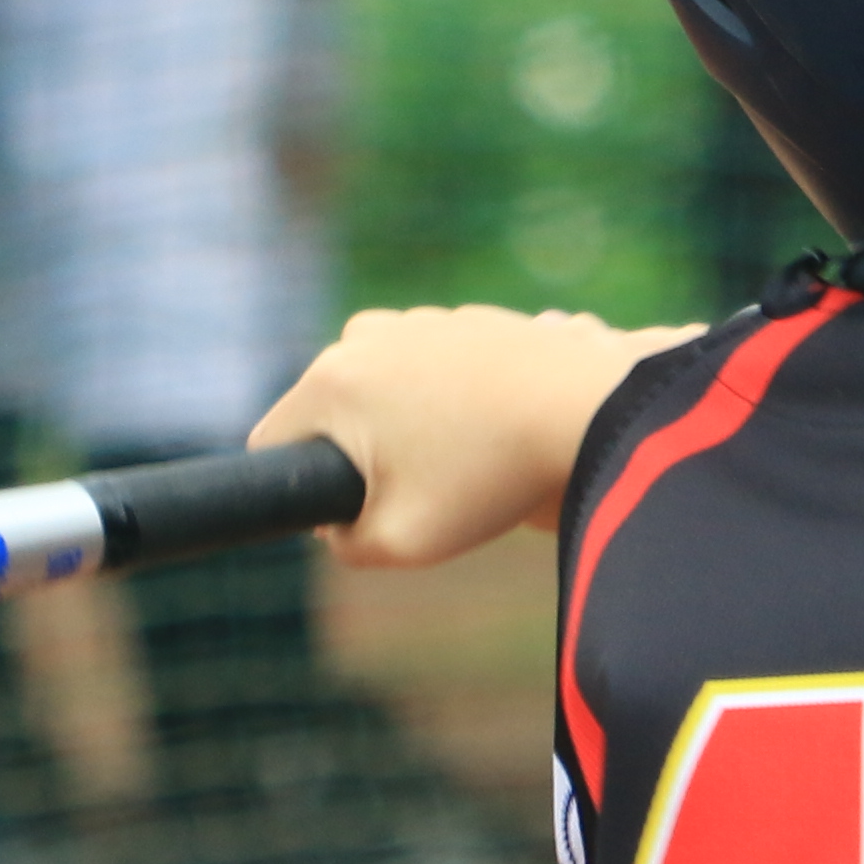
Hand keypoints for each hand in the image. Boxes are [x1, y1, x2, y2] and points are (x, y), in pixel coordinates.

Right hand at [252, 305, 696, 568]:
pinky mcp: (465, 320)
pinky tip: (493, 435)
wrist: (590, 411)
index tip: (353, 512)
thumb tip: (334, 524)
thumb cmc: (491, 479)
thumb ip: (343, 542)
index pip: (273, 443)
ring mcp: (417, 321)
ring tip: (466, 463)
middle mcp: (364, 337)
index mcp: (331, 381)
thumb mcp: (399, 542)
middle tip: (423, 492)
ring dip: (406, 431)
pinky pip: (430, 374)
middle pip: (329, 416)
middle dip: (361, 458)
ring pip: (382, 394)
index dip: (301, 491)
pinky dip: (451, 405)